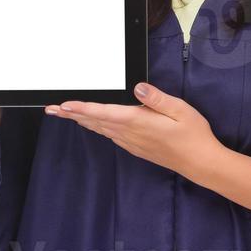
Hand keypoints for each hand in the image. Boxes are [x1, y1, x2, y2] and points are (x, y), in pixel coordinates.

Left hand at [45, 83, 221, 183]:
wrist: (200, 162)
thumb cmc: (193, 134)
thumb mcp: (180, 110)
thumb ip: (157, 98)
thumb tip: (137, 88)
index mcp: (138, 121)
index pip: (103, 113)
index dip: (81, 109)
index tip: (63, 106)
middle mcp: (130, 133)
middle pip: (95, 121)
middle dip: (71, 114)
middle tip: (51, 109)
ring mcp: (131, 142)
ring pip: (100, 129)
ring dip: (81, 120)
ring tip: (65, 114)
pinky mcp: (136, 147)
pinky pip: (110, 135)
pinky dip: (96, 127)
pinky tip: (92, 124)